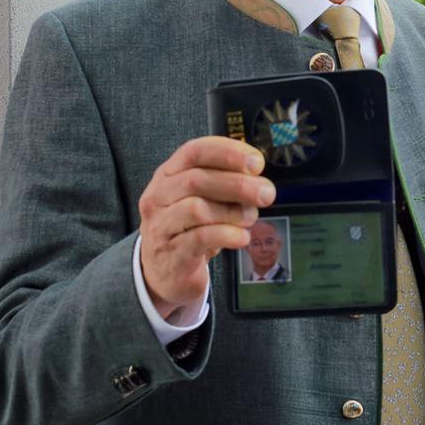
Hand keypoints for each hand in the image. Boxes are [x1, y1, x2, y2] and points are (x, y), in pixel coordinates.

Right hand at [136, 136, 274, 317]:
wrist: (163, 273)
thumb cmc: (185, 230)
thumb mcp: (198, 200)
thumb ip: (221, 184)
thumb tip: (257, 177)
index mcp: (168, 176)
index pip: (195, 151)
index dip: (228, 152)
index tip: (255, 162)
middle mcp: (159, 197)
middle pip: (197, 179)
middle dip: (239, 184)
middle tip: (265, 193)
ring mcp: (161, 226)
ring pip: (197, 209)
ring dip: (232, 212)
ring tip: (250, 218)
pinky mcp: (172, 253)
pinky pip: (200, 238)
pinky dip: (227, 235)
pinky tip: (241, 237)